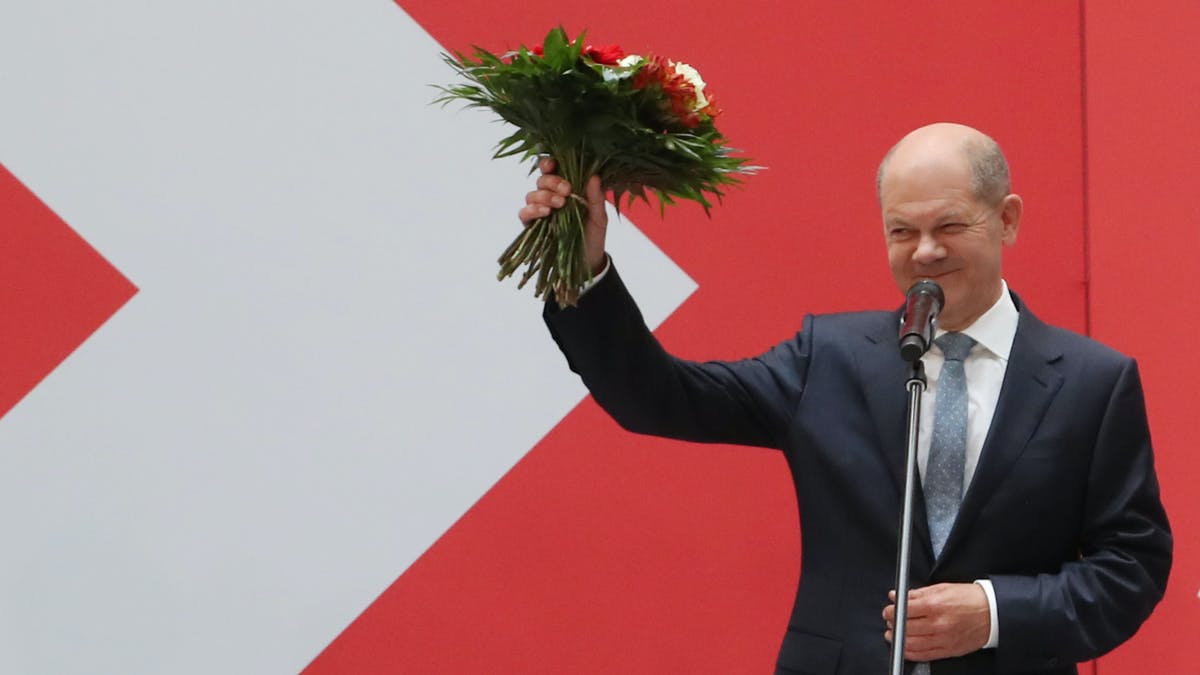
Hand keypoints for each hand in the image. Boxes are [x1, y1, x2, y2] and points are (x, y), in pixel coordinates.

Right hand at [518, 157, 608, 275]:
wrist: (587, 262)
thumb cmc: (593, 235)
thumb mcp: (599, 216)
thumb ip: (596, 197)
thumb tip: (593, 176)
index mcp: (565, 188)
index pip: (552, 169)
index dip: (549, 163)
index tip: (554, 164)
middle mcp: (550, 196)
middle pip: (541, 180)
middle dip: (552, 182)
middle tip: (567, 191)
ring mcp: (540, 211)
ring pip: (531, 194)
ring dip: (544, 195)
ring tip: (559, 204)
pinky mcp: (533, 226)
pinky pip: (524, 213)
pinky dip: (532, 210)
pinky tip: (545, 212)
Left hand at [882, 582, 989, 660]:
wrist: (992, 613)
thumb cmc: (969, 598)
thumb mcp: (941, 588)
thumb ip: (916, 594)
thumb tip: (896, 595)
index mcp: (935, 605)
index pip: (903, 610)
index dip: (891, 610)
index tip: (888, 610)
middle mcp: (938, 624)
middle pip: (905, 627)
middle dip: (892, 624)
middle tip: (890, 620)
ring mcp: (943, 639)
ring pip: (911, 644)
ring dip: (897, 639)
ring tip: (893, 633)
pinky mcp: (948, 651)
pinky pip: (924, 655)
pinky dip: (910, 652)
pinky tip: (905, 646)